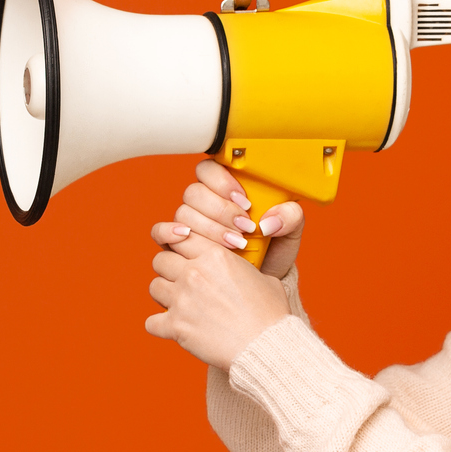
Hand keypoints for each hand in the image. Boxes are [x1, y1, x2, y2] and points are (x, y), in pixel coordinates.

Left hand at [144, 225, 291, 368]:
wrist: (265, 345)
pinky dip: (160, 326)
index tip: (186, 256)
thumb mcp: (263, 277)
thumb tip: (240, 269)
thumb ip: (242, 267)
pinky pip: (151, 321)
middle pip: (160, 259)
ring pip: (154, 287)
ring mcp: (182, 299)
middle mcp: (194, 273)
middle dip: (169, 270)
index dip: (181, 246)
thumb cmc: (270, 314)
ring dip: (164, 295)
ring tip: (179, 304)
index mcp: (215, 255)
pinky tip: (173, 328)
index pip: (181, 237)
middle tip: (182, 282)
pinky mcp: (175, 325)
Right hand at [158, 159, 304, 278]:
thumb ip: (290, 217)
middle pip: (195, 192)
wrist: (262, 282)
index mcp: (227, 189)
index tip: (245, 201)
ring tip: (235, 244)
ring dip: (209, 229)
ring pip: (183, 213)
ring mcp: (189, 223)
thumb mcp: (290, 233)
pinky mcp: (177, 244)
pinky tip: (187, 238)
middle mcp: (204, 203)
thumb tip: (269, 220)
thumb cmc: (272, 253)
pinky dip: (169, 232)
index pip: (210, 169)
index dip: (222, 181)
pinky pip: (160, 231)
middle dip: (221, 211)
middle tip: (244, 227)